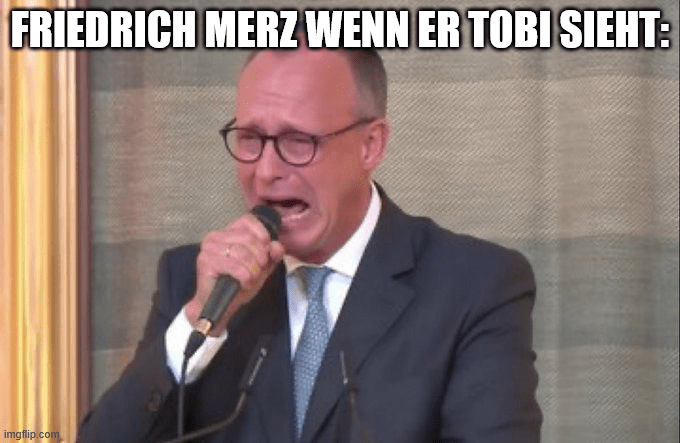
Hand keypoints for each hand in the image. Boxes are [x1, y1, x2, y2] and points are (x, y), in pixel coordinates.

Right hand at [185, 212, 284, 335]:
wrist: (220, 306)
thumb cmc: (237, 284)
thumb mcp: (260, 267)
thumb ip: (271, 255)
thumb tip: (277, 246)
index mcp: (226, 232)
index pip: (248, 221)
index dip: (263, 237)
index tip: (265, 254)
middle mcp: (215, 236)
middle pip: (249, 239)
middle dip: (260, 258)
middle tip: (256, 272)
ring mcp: (209, 248)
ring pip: (244, 254)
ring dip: (253, 271)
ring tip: (249, 279)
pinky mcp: (206, 262)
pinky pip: (237, 267)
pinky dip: (245, 278)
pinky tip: (242, 284)